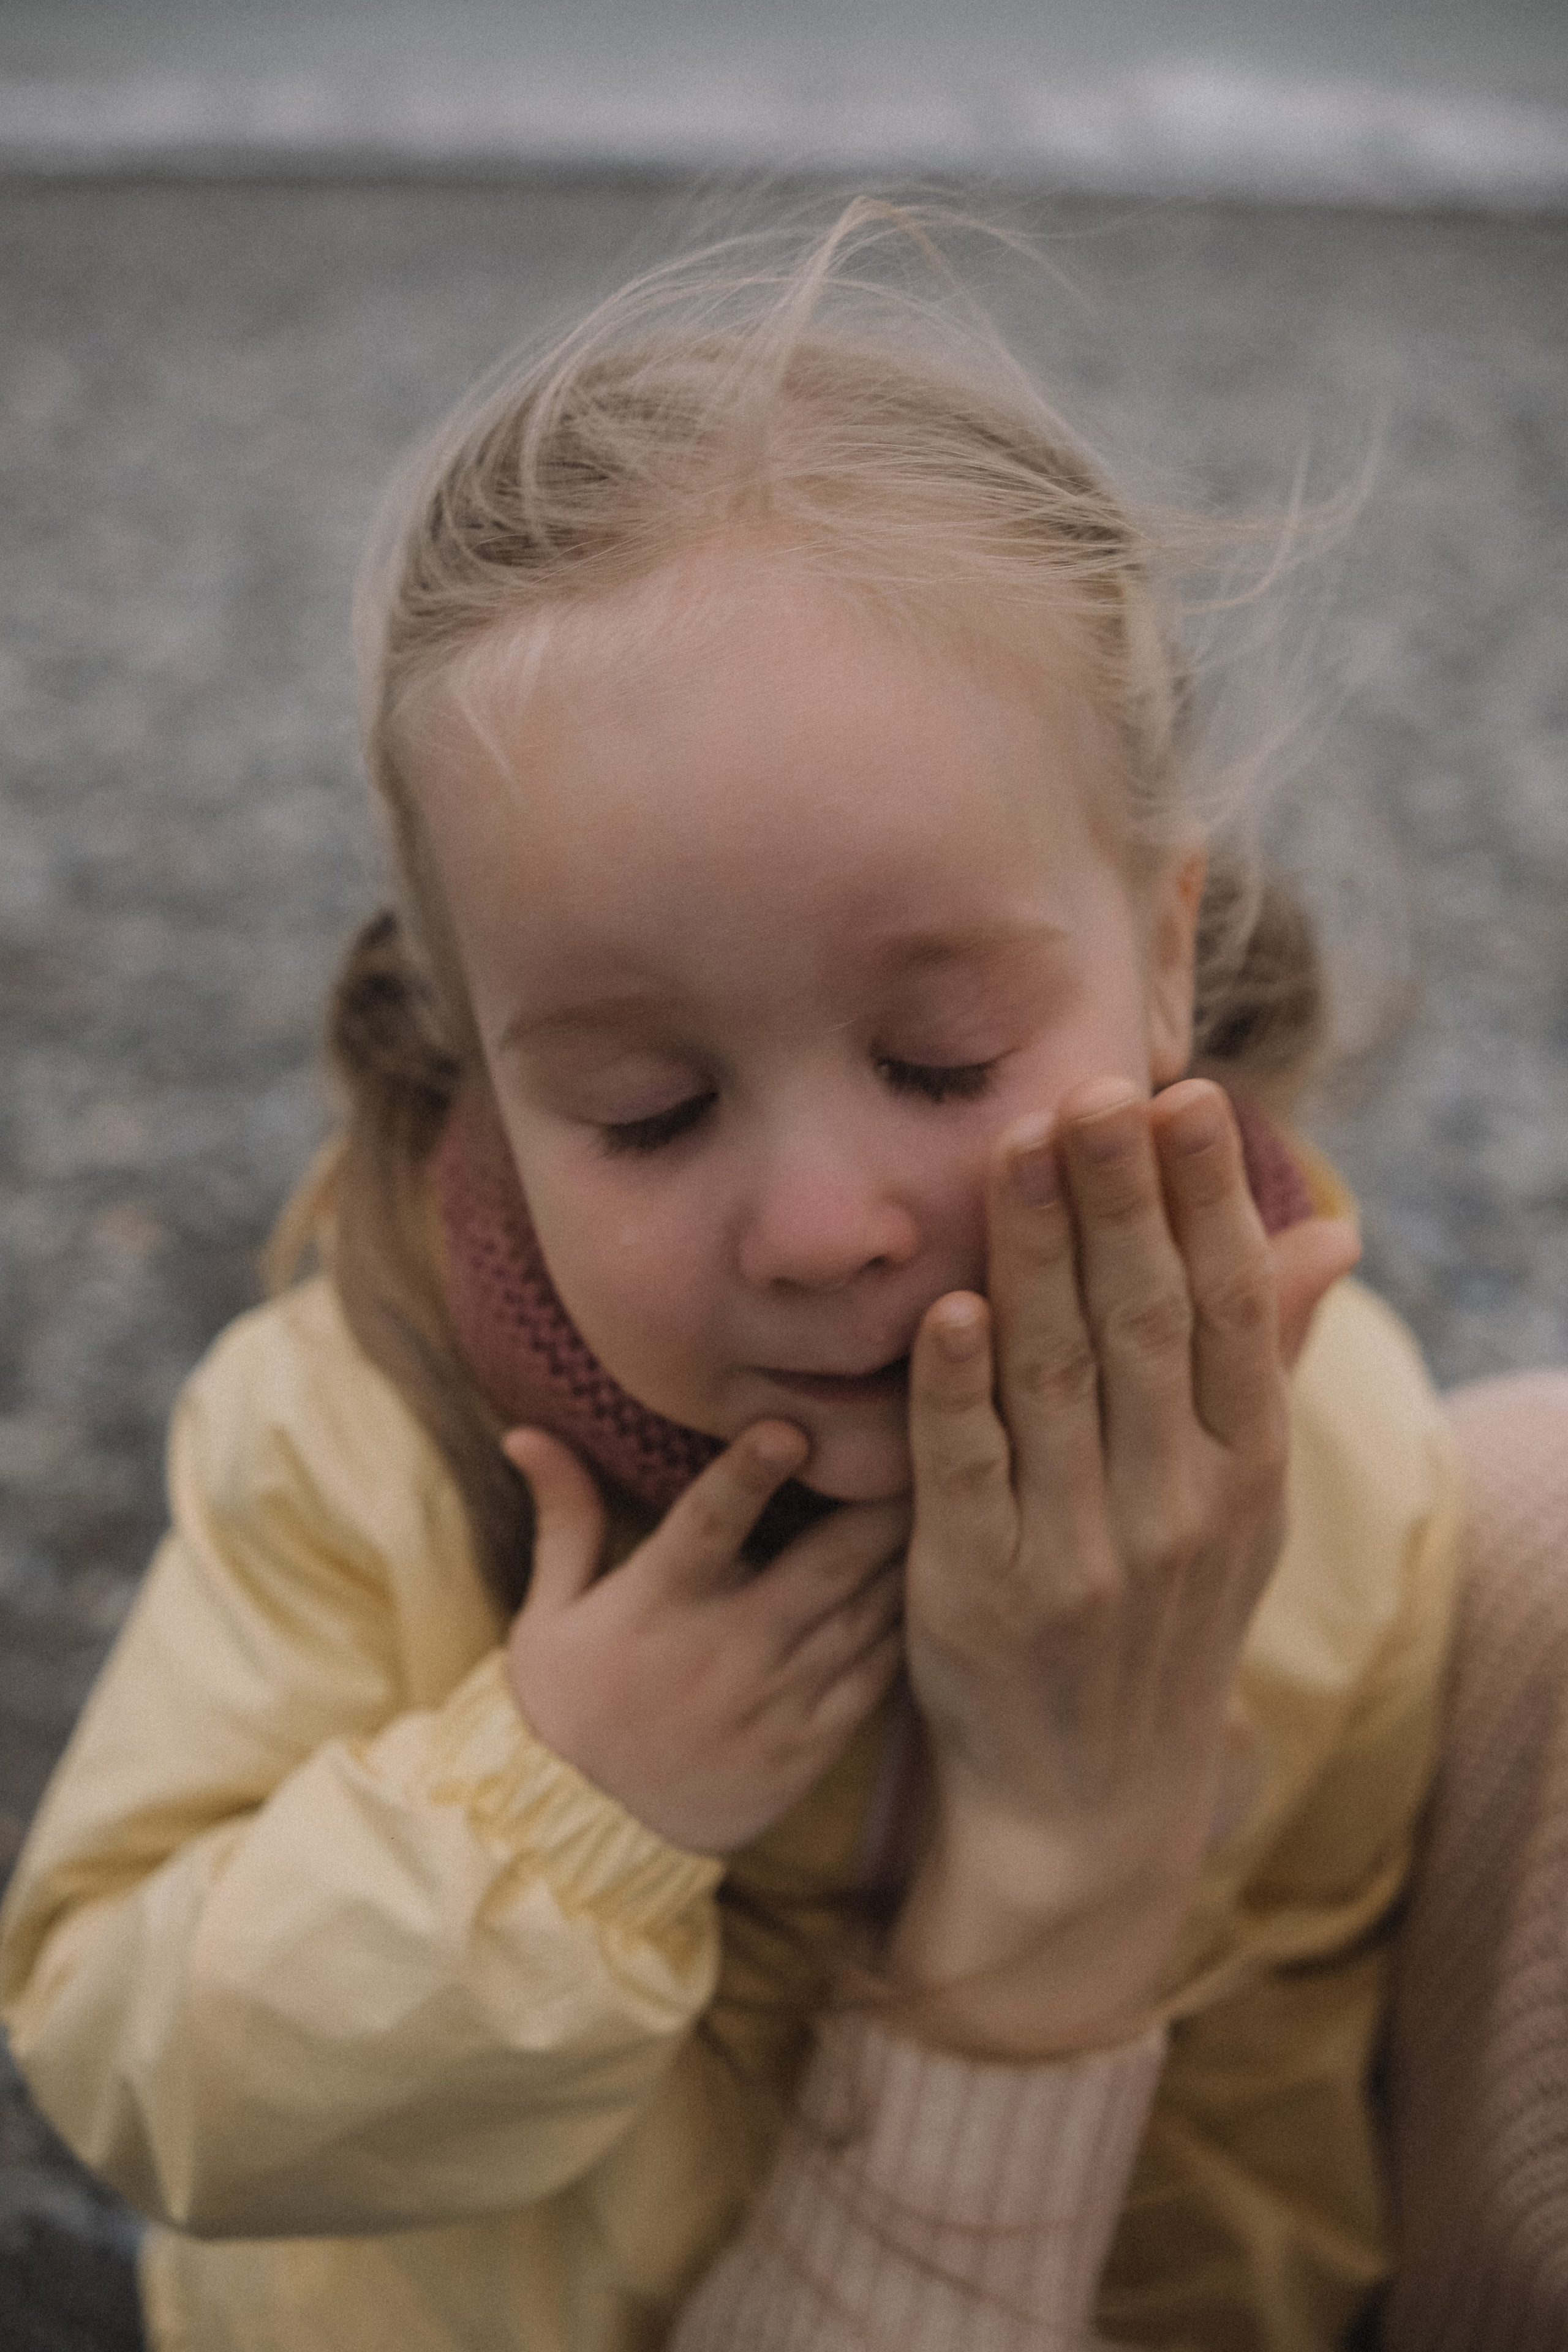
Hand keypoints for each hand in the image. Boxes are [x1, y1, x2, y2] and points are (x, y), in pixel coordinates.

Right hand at [502, 1424, 909, 1854]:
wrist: (586, 1839)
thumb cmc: (565, 1708)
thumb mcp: (548, 1613)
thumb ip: (562, 1516)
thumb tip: (524, 1431)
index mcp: (660, 1603)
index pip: (709, 1525)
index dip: (749, 1474)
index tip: (790, 1426)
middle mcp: (727, 1648)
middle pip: (823, 1564)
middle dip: (879, 1503)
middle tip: (924, 1443)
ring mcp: (776, 1700)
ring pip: (864, 1613)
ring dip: (909, 1557)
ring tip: (955, 1500)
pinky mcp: (809, 1746)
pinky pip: (874, 1677)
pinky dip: (906, 1629)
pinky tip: (941, 1588)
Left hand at [890, 1076, 1358, 2049]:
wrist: (1091, 1801)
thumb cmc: (1164, 1619)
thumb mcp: (1241, 1504)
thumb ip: (1269, 1364)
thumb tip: (1330, 1234)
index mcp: (1244, 1476)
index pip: (1231, 1314)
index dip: (1207, 1203)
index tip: (1184, 1096)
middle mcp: (1176, 1510)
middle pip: (1148, 1327)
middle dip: (1122, 1201)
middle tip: (1096, 1085)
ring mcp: (1080, 1558)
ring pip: (1057, 1381)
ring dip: (1036, 1258)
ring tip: (1019, 1146)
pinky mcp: (979, 1598)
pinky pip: (969, 1479)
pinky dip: (957, 1394)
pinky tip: (950, 1307)